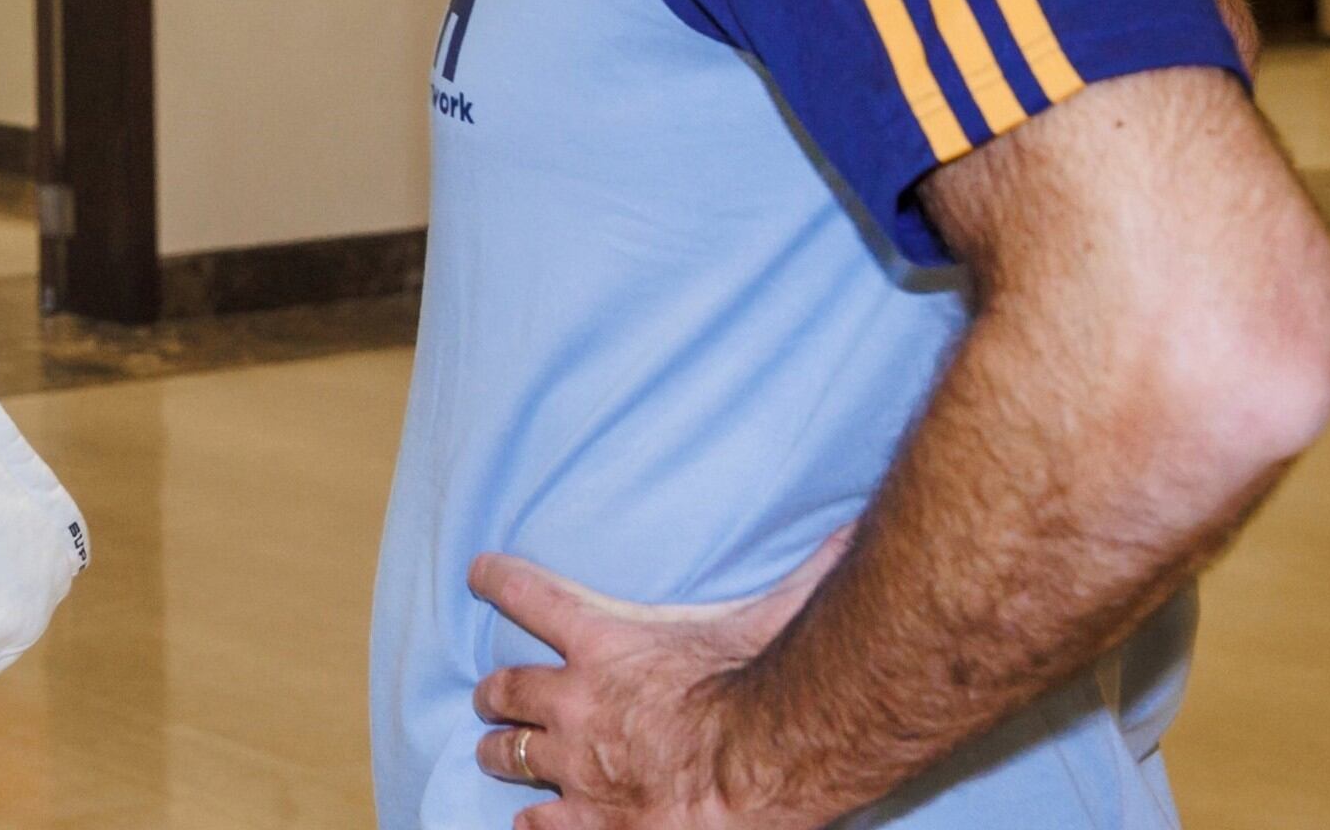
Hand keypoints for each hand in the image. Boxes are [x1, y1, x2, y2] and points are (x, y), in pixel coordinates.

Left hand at [468, 531, 850, 829]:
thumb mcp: (777, 611)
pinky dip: (534, 826)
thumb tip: (851, 530)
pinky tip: (529, 826)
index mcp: (604, 642)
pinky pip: (542, 827)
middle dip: (495, 694)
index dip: (498, 581)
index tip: (478, 573)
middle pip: (506, 690)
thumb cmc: (768, 681)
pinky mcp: (597, 825)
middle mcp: (576, 703)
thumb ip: (807, 570)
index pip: (530, 594)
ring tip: (498, 756)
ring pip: (512, 758)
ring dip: (503, 755)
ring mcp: (581, 769)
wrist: (766, 763)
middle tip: (490, 698)